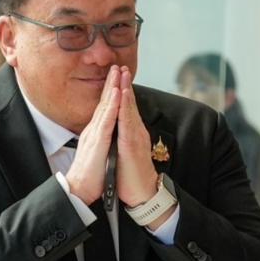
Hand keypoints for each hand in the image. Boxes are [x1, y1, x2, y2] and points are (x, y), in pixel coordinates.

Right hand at [64, 66, 121, 204]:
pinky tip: (117, 93)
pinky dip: (112, 105)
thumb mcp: (97, 154)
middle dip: (111, 83)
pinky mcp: (97, 141)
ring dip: (112, 88)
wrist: (79, 189)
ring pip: (105, 106)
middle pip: (104, 102)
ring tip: (118, 71)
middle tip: (117, 66)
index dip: (110, 92)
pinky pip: (107, 120)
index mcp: (95, 133)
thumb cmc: (90, 176)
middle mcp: (93, 130)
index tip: (116, 78)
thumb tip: (105, 136)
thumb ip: (101, 142)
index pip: (104, 109)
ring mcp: (94, 134)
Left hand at [114, 66, 158, 207]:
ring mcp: (134, 137)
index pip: (126, 110)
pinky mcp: (131, 145)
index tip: (118, 77)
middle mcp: (135, 132)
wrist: (142, 194)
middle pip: (129, 105)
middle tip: (120, 66)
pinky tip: (123, 95)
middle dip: (124, 84)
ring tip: (122, 74)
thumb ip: (125, 140)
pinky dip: (125, 107)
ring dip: (125, 90)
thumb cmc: (133, 176)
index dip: (123, 92)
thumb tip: (121, 133)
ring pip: (129, 109)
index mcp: (131, 134)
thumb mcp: (127, 153)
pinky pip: (126, 122)